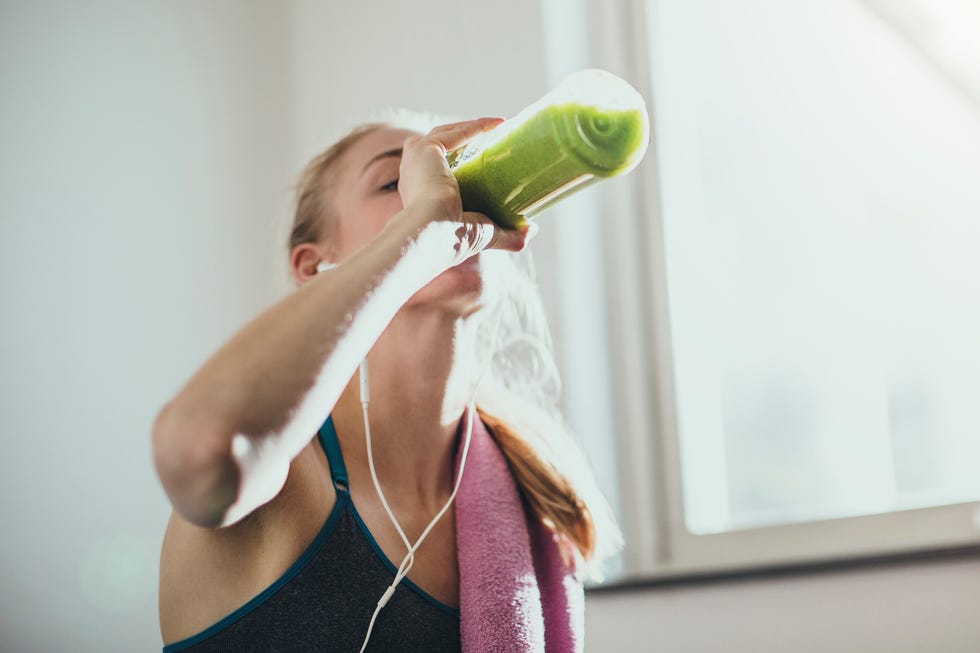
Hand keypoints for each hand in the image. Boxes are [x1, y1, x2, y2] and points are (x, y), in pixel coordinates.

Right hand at [397, 118, 534, 257]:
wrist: (435, 234)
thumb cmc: (453, 239)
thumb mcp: (485, 234)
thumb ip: (508, 234)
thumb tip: (532, 230)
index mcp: (422, 194)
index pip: (441, 169)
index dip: (464, 159)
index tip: (489, 156)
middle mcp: (415, 175)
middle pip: (444, 146)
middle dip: (469, 138)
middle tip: (497, 138)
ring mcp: (416, 160)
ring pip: (447, 133)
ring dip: (473, 128)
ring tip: (500, 126)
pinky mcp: (425, 149)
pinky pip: (455, 133)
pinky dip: (476, 127)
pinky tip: (498, 124)